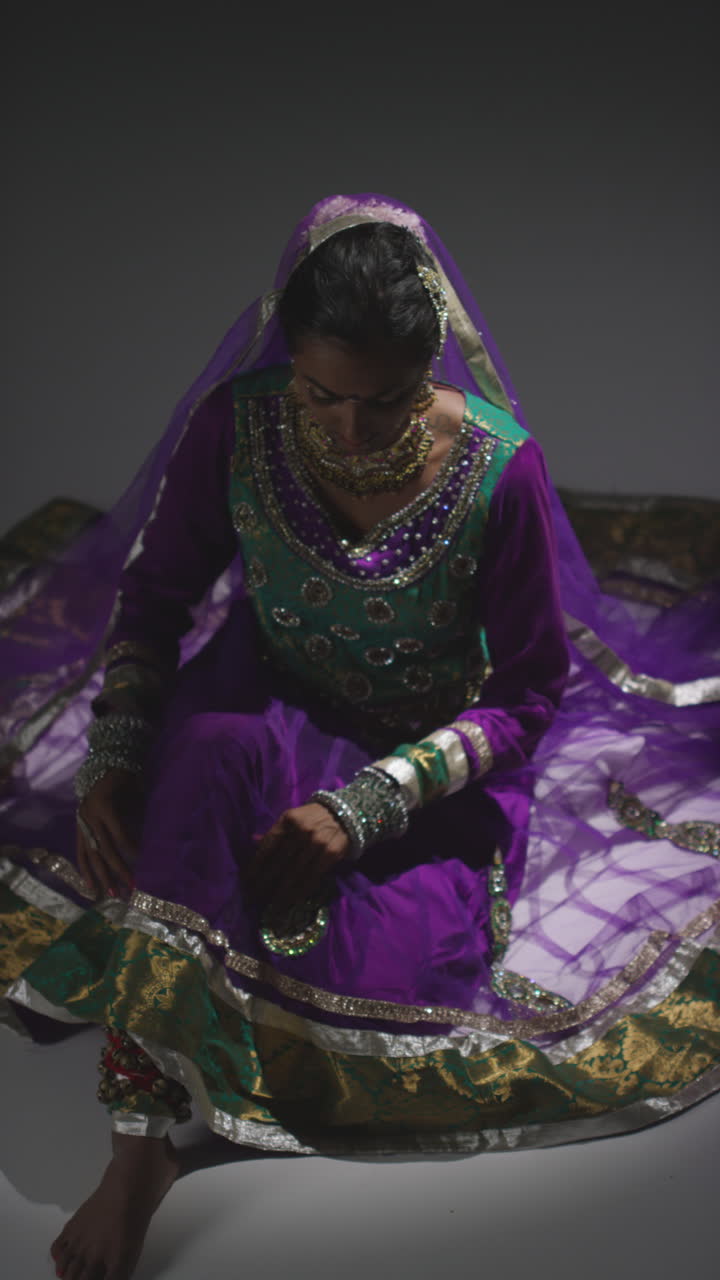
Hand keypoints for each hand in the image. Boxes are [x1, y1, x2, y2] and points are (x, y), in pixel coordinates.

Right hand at [76, 768, 145, 896]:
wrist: (101, 767)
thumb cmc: (125, 779)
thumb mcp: (135, 792)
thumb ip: (138, 814)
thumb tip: (148, 840)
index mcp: (104, 806)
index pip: (119, 834)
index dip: (130, 848)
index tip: (142, 862)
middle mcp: (90, 817)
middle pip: (105, 849)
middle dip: (118, 870)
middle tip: (130, 887)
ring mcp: (81, 824)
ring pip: (91, 855)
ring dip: (102, 876)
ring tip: (111, 894)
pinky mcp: (78, 829)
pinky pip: (80, 853)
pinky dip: (85, 870)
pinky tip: (90, 887)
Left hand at [247, 802, 350, 916]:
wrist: (346, 813)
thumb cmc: (314, 818)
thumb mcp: (293, 818)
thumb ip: (275, 832)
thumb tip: (253, 841)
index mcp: (288, 819)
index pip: (268, 845)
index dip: (256, 865)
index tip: (246, 881)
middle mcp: (302, 830)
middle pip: (279, 861)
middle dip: (265, 881)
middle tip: (253, 897)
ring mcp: (317, 842)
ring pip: (295, 872)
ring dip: (282, 891)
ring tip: (272, 905)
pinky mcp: (331, 853)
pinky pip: (313, 876)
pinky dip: (302, 890)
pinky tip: (293, 900)